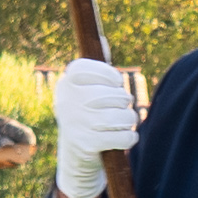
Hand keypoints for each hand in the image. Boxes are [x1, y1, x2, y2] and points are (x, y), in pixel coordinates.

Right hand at [48, 55, 142, 196]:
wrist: (75, 157)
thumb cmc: (87, 116)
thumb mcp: (85, 91)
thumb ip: (96, 69)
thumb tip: (101, 40)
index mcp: (67, 83)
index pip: (94, 69)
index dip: (110, 76)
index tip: (116, 83)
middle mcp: (68, 101)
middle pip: (115, 94)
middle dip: (124, 102)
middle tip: (119, 108)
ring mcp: (77, 123)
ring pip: (122, 116)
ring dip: (129, 121)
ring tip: (124, 123)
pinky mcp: (87, 144)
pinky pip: (124, 137)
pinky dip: (129, 139)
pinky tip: (124, 139)